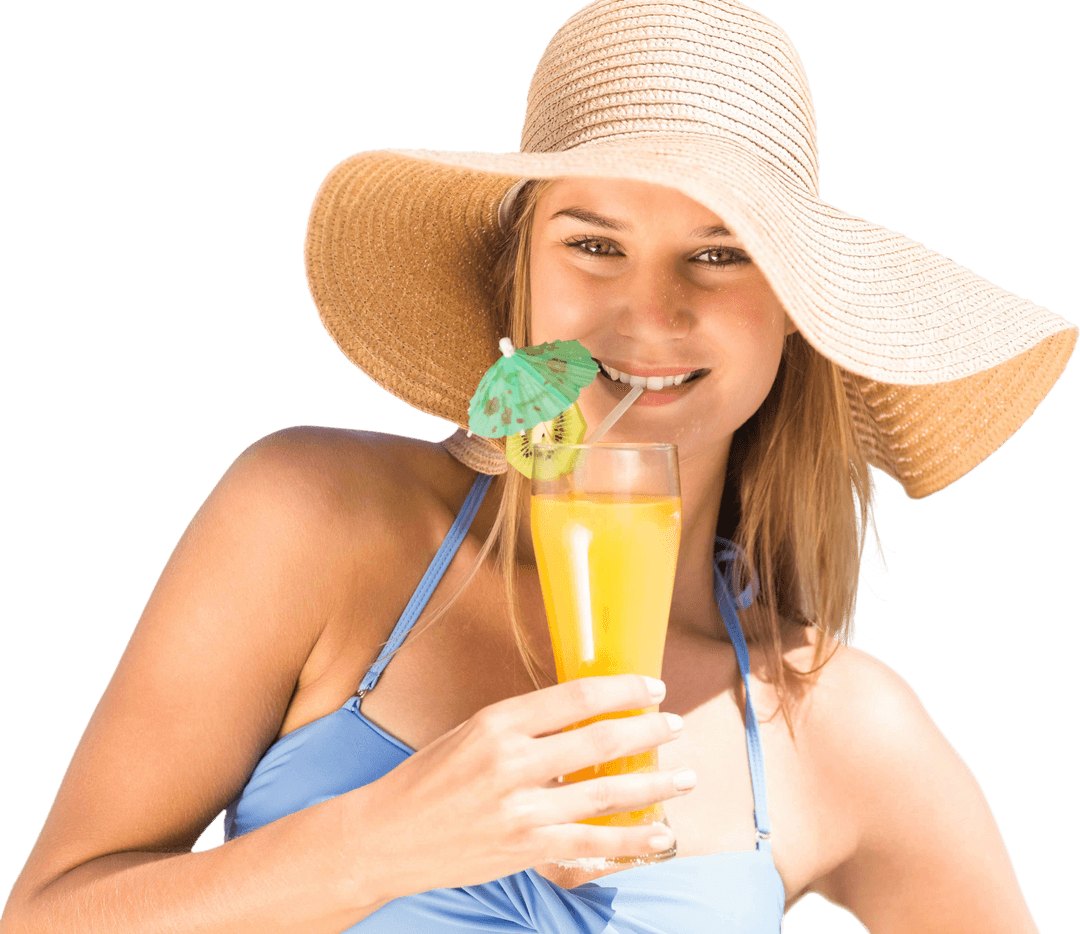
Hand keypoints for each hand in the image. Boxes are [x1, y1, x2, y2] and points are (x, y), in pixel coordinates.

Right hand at [345, 674, 691, 898]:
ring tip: (684, 779)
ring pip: (607, 795)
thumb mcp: (472, 732)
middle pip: (600, 742)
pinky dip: (633, 842)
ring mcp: (521, 809)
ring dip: (654, 786)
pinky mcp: (526, 849)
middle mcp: (512, 762)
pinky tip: (661, 835)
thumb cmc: (428, 779)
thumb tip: (587, 720)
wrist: (386, 836)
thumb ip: (526, 727)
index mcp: (498, 722)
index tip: (650, 688)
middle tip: (675, 725)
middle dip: (648, 731)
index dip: (622, 690)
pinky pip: (592, 845)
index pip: (576, 697)